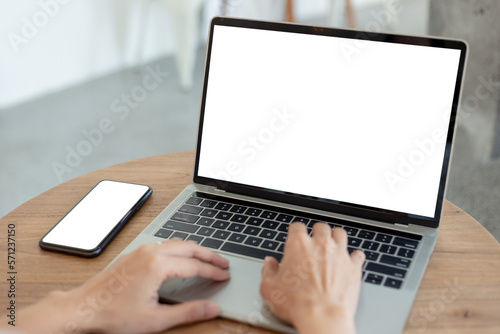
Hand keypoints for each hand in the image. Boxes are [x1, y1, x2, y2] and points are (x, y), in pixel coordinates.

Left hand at [17, 239, 229, 333]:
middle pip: (188, 247)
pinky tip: (182, 257)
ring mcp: (141, 251)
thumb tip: (212, 308)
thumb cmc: (114, 314)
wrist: (83, 308)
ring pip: (176, 243)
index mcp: (157, 265)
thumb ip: (188, 312)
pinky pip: (164, 245)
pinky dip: (180, 249)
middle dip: (209, 255)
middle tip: (224, 263)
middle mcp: (150, 252)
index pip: (194, 265)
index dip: (213, 271)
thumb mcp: (155, 319)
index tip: (225, 275)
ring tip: (208, 259)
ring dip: (194, 250)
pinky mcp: (134, 254)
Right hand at [260, 222, 364, 333]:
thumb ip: (268, 271)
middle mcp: (320, 245)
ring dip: (336, 237)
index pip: (297, 227)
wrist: (322, 316)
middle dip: (317, 232)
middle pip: (321, 227)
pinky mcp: (353, 267)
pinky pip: (358, 254)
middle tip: (314, 242)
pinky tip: (351, 260)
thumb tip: (269, 263)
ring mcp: (339, 254)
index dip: (295, 232)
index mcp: (298, 245)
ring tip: (333, 245)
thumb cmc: (296, 303)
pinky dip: (354, 256)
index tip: (295, 237)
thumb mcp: (269, 288)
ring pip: (340, 234)